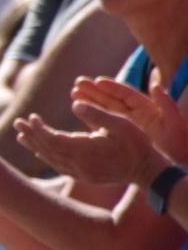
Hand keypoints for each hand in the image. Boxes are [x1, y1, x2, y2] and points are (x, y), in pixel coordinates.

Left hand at [15, 106, 168, 188]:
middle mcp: (79, 165)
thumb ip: (97, 114)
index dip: (38, 129)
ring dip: (35, 146)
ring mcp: (80, 173)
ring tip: (21, 135)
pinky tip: (40, 151)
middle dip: (31, 135)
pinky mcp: (84, 176)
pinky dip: (47, 157)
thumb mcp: (122, 124)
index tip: (31, 117)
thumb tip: (74, 104)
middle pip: (47, 150)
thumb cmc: (137, 144)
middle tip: (18, 123)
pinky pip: (58, 167)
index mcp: (86, 150)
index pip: (52, 140)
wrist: (147, 171)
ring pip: (51, 160)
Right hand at [69, 75, 187, 163]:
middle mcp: (135, 115)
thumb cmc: (178, 147)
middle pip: (112, 99)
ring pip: (104, 110)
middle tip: (78, 83)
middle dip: (95, 90)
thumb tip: (156, 85)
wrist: (170, 169)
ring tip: (73, 93)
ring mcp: (126, 126)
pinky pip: (101, 124)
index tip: (97, 81)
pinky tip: (78, 110)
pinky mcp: (118, 137)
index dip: (112, 87)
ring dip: (89, 101)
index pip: (127, 94)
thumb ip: (167, 106)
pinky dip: (90, 117)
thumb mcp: (176, 126)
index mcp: (148, 110)